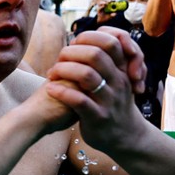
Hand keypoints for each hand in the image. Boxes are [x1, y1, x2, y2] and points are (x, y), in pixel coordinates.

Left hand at [44, 27, 144, 150]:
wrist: (124, 136)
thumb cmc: (110, 103)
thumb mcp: (113, 80)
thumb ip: (102, 62)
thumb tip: (78, 40)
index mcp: (121, 69)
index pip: (110, 41)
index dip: (88, 37)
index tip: (73, 44)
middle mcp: (118, 81)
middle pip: (96, 54)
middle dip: (71, 53)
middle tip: (58, 59)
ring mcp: (109, 99)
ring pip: (87, 75)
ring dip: (64, 70)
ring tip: (51, 74)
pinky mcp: (98, 117)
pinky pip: (79, 100)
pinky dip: (61, 92)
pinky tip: (50, 89)